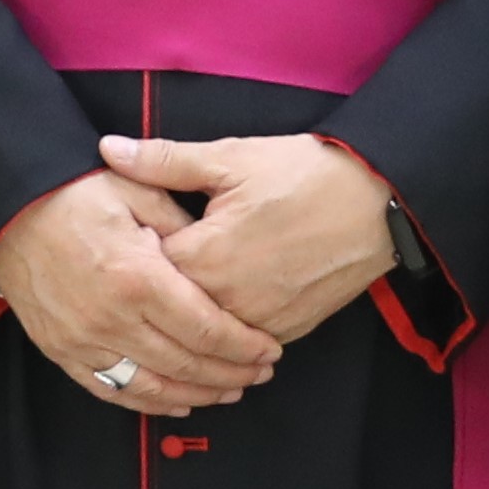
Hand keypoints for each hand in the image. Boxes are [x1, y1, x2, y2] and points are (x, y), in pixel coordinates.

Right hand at [0, 166, 279, 417]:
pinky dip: (149, 402)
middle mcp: (112, 319)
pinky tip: (177, 402)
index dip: (244, 347)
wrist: (9, 213)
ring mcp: (84, 342)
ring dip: (197, 394)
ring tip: (229, 391)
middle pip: (186, 364)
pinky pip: (112, 390)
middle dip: (231, 374)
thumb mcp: (137, 191)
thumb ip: (183, 225)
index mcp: (138, 278)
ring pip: (153, 386)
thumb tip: (219, 257)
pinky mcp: (63, 353)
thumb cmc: (75, 196)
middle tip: (259, 374)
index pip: (206, 329)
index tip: (269, 351)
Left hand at [94, 129, 399, 347]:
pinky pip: (242, 339)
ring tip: (189, 286)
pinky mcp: (287, 331)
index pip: (144, 271)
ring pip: (206, 330)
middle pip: (170, 308)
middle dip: (157, 290)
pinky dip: (229, 327)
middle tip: (151, 267)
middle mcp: (227, 300)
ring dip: (192, 314)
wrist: (380, 201)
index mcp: (204, 256)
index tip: (125, 243)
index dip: (132, 255)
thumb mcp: (231, 157)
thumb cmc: (305, 173)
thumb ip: (165, 161)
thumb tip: (109, 149)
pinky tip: (226, 303)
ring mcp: (259, 322)